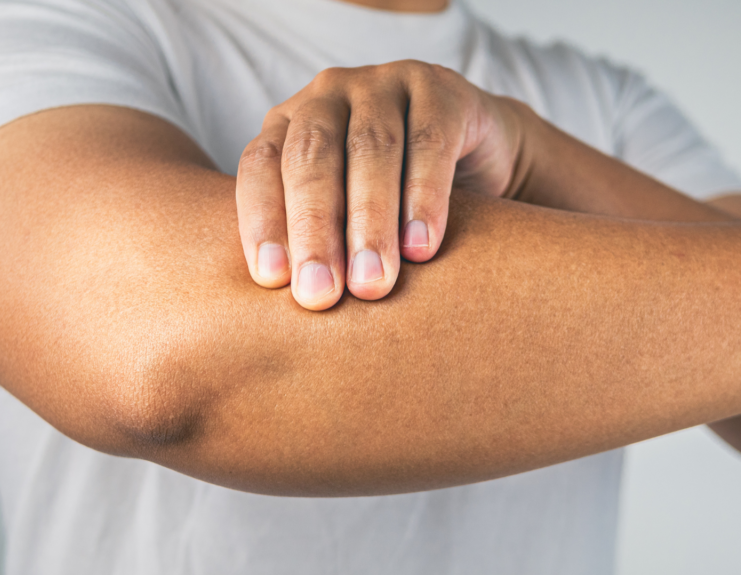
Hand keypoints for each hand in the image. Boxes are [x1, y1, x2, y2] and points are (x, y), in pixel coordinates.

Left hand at [236, 60, 526, 309]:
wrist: (479, 158)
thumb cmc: (394, 200)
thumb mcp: (345, 215)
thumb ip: (314, 244)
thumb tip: (284, 324)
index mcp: (289, 123)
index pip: (261, 165)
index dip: (263, 219)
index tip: (273, 281)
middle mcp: (329, 95)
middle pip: (312, 156)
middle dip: (315, 229)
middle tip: (321, 295)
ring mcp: (386, 84)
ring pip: (371, 149)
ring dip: (370, 221)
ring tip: (373, 283)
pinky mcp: (443, 90)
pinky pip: (431, 142)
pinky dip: (425, 198)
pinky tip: (422, 246)